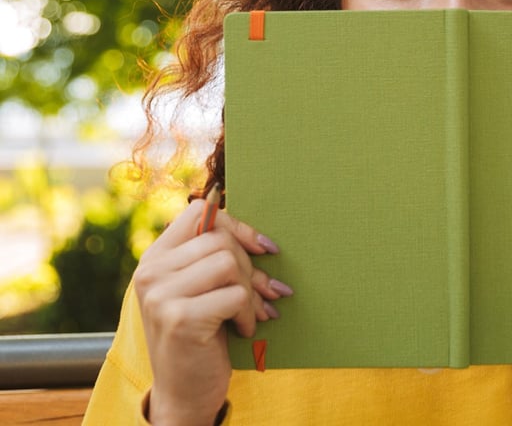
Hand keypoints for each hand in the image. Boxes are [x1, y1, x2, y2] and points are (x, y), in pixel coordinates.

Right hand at [134, 199, 290, 424]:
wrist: (184, 394)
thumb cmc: (202, 337)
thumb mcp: (200, 290)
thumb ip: (214, 259)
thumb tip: (264, 239)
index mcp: (154, 258)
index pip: (199, 212)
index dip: (237, 225)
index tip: (263, 248)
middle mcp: (151, 272)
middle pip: (220, 239)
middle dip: (251, 266)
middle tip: (265, 292)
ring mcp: (161, 295)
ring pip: (228, 263)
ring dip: (251, 291)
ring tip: (253, 313)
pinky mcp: (180, 318)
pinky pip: (235, 295)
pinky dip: (249, 313)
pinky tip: (243, 330)